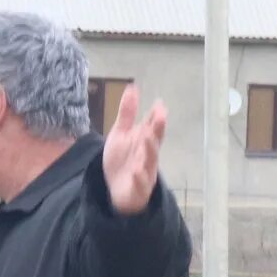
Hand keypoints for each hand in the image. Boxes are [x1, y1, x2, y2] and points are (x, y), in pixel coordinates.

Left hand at [101, 82, 167, 215]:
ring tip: (147, 138)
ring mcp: (144, 172)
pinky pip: (139, 183)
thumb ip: (127, 113)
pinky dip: (139, 178)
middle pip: (154, 141)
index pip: (152, 127)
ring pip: (149, 161)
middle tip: (160, 116)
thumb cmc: (122, 160)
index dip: (156, 117)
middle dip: (157, 130)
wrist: (115, 189)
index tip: (159, 104)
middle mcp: (147, 155)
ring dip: (149, 150)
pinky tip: (136, 171)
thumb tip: (132, 87)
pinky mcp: (137, 188)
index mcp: (144, 141)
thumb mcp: (121, 133)